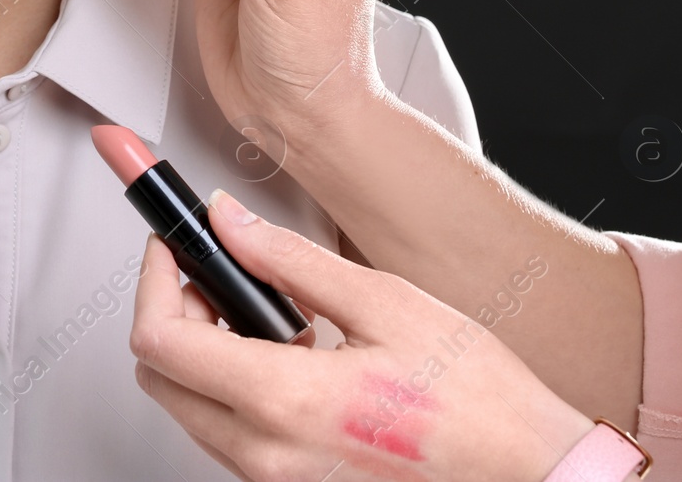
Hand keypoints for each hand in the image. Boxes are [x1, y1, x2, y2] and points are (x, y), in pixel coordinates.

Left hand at [130, 189, 593, 481]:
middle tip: (212, 273)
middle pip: (159, 378)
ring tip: (262, 314)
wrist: (527, 471)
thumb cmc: (478, 400)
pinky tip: (286, 358)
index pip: (159, 341)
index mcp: (285, 401)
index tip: (173, 247)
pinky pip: (228, 437)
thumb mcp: (384, 302)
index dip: (154, 280)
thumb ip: (289, 260)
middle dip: (172, 313)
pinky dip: (233, 389)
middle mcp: (268, 455)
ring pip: (189, 409)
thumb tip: (229, 223)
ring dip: (202, 353)